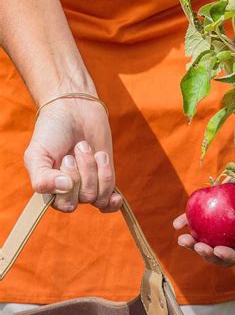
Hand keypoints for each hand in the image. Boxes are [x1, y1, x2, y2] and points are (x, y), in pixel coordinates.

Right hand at [23, 98, 121, 212]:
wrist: (73, 110)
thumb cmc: (52, 131)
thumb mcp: (37, 154)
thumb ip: (41, 178)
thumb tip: (66, 188)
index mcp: (49, 189)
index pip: (63, 204)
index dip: (69, 184)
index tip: (66, 158)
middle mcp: (68, 193)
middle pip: (82, 199)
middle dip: (83, 172)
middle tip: (77, 148)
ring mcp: (87, 188)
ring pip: (97, 196)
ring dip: (95, 169)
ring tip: (87, 148)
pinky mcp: (104, 183)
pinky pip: (109, 203)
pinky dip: (113, 197)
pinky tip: (116, 196)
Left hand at [173, 150, 234, 266]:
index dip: (232, 257)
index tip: (218, 250)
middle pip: (224, 253)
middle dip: (209, 254)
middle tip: (197, 246)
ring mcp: (227, 226)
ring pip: (209, 241)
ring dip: (194, 244)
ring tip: (182, 239)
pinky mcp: (216, 212)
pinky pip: (201, 221)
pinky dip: (189, 223)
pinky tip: (176, 225)